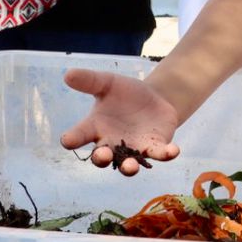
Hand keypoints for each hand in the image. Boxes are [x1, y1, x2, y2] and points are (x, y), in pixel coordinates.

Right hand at [60, 69, 182, 174]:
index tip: (68, 140)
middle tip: (102, 154)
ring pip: (128, 165)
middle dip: (101, 158)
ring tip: (130, 167)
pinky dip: (166, 154)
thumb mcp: (107, 83)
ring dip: (129, 168)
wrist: (154, 98)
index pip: (78, 136)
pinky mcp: (155, 148)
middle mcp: (111, 144)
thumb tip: (68, 74)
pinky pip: (160, 155)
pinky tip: (173, 150)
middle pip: (101, 157)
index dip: (71, 139)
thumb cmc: (124, 93)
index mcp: (95, 128)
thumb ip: (89, 80)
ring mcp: (133, 149)